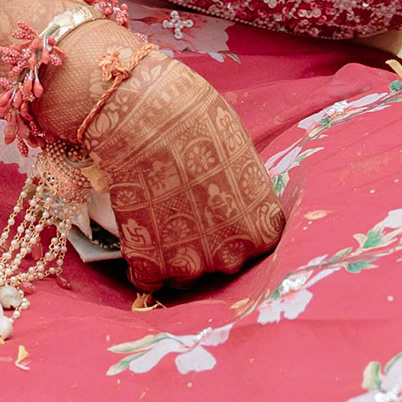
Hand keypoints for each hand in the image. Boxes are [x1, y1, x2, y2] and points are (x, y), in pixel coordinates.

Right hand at [63, 44, 285, 289]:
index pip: (258, 243)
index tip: (222, 210)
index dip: (237, 226)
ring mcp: (190, 265)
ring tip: (160, 216)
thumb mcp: (241, 156)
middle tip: (187, 208)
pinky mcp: (150, 265)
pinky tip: (139, 233)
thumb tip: (234, 197)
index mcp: (262, 228)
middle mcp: (232, 255)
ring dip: (175, 255)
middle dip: (208, 242)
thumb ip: (243, 191)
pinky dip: (142, 261)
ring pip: (185, 275)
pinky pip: (147, 278)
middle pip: (223, 261)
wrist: (147, 122)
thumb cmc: (199, 125)